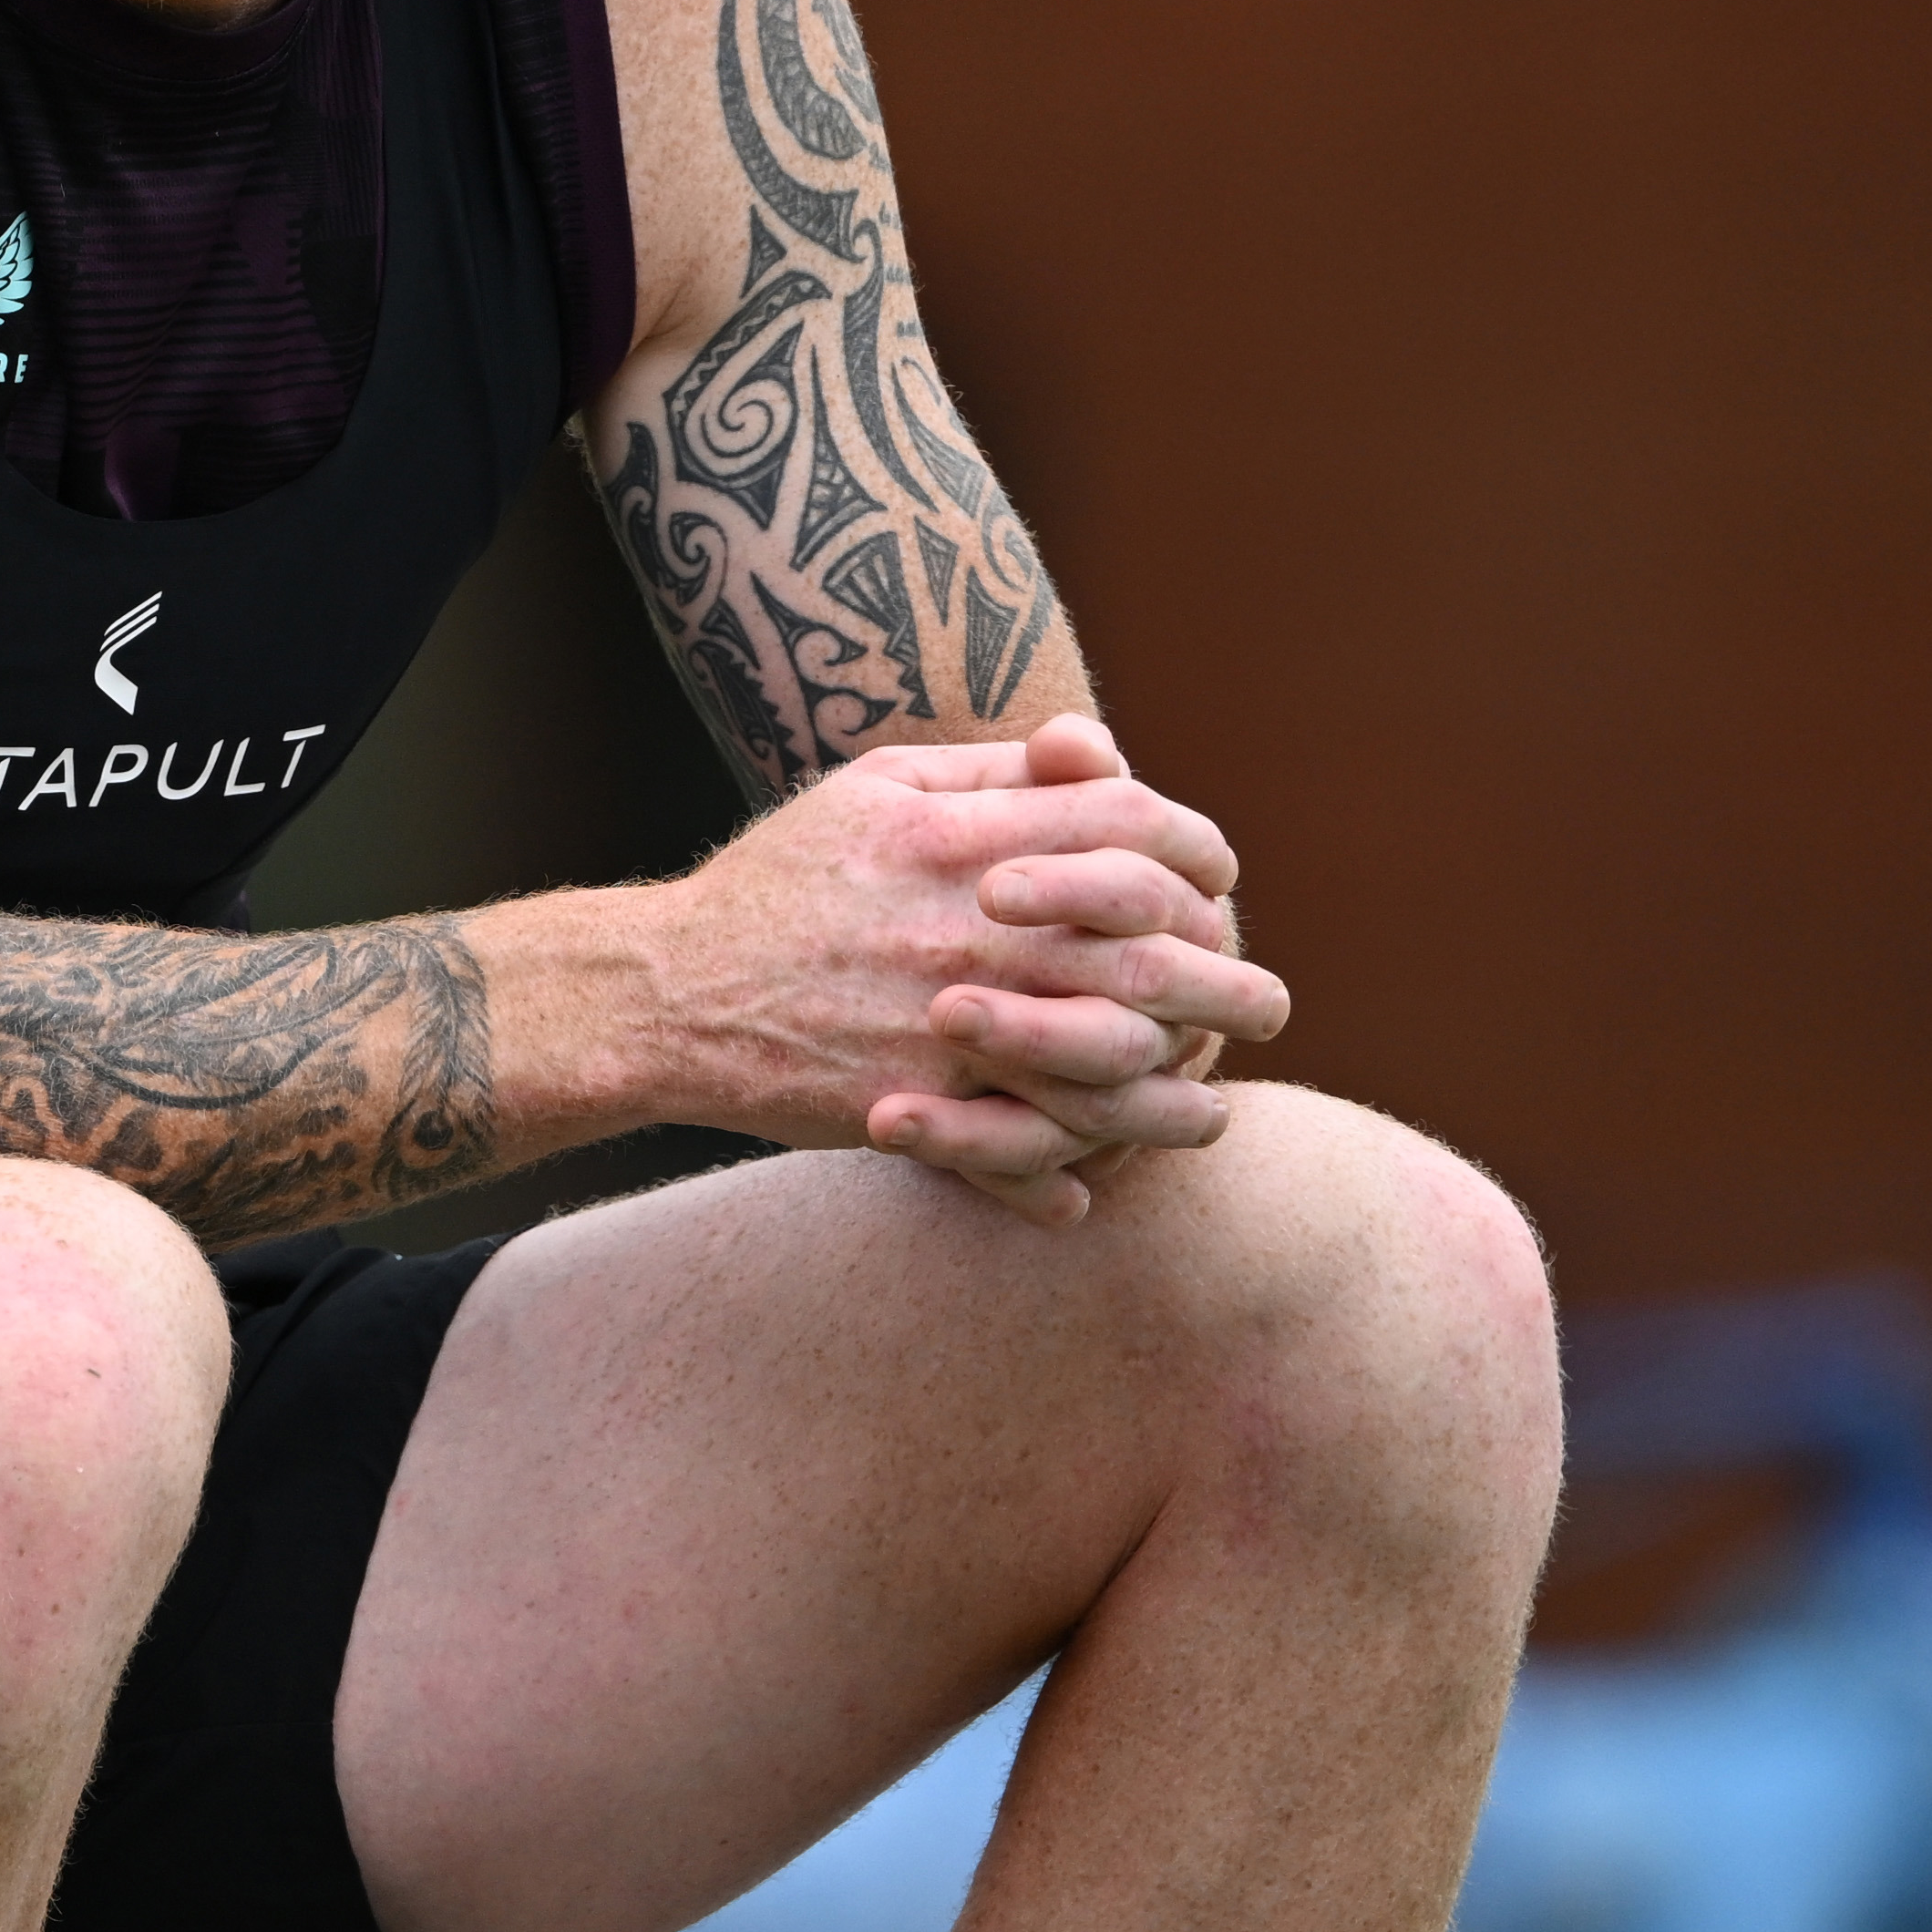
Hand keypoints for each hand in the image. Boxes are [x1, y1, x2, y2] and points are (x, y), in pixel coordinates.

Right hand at [631, 709, 1285, 1225]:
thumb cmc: (776, 882)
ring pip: (1116, 1064)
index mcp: (965, 835)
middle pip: (1155, 949)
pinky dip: (1083, 1166)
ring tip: (1213, 1103)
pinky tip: (1114, 1172)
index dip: (1201, 853)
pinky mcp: (919, 1105)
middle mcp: (971, 926)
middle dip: (1231, 981)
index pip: (1138, 827)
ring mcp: (950, 1023)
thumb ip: (987, 768)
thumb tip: (1093, 758)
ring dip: (1182, 1089)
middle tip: (1264, 1002)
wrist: (666, 994)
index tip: (1221, 884)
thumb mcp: (872, 787)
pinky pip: (1031, 1147)